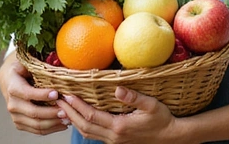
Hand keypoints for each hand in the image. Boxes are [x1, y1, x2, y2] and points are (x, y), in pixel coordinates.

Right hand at [0, 54, 69, 134]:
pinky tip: (62, 124)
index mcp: (13, 86)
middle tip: (66, 110)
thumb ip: (39, 65)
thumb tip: (59, 61)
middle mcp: (12, 103)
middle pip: (33, 112)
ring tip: (68, 118)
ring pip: (36, 124)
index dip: (42, 95)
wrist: (9, 81)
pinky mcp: (19, 123)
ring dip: (53, 123)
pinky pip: (36, 130)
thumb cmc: (23, 70)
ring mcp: (15, 115)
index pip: (27, 93)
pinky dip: (50, 129)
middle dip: (51, 112)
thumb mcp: (26, 63)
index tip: (57, 93)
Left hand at [56, 86, 184, 143]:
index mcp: (120, 126)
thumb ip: (134, 97)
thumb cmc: (162, 119)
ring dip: (73, 121)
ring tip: (63, 109)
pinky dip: (83, 126)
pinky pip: (94, 135)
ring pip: (87, 133)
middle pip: (84, 126)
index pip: (91, 116)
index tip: (67, 95)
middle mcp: (114, 136)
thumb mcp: (152, 105)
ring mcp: (114, 141)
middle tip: (58, 101)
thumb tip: (118, 89)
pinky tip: (79, 119)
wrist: (171, 137)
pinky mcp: (116, 141)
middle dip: (69, 113)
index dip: (77, 106)